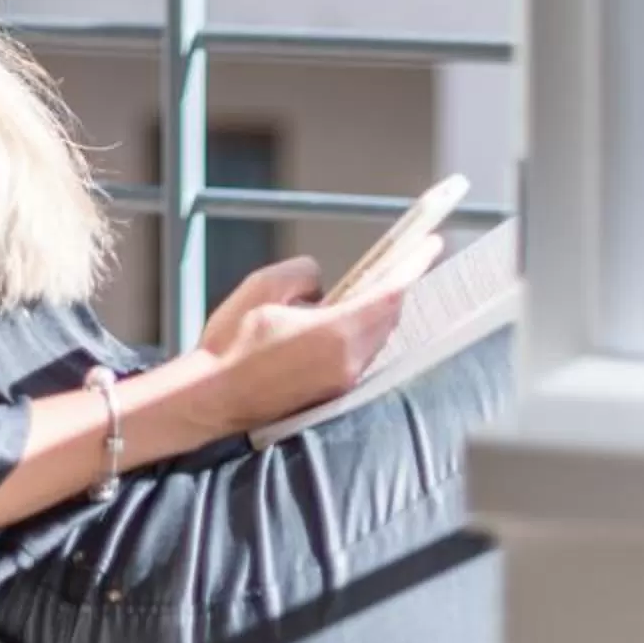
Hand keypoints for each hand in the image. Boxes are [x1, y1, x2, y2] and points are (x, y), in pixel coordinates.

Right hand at [186, 233, 443, 436]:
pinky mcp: (333, 392)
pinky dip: (364, 329)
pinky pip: (361, 352)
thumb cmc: (231, 344)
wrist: (211, 399)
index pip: (391, 291)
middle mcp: (348, 360)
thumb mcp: (262, 286)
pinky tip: (348, 318)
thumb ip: (303, 273)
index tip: (432, 243)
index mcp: (335, 332)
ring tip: (374, 284)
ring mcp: (343, 380)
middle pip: (389, 314)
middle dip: (399, 283)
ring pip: (377, 335)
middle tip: (405, 258)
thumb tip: (322, 284)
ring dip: (380, 308)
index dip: (414, 264)